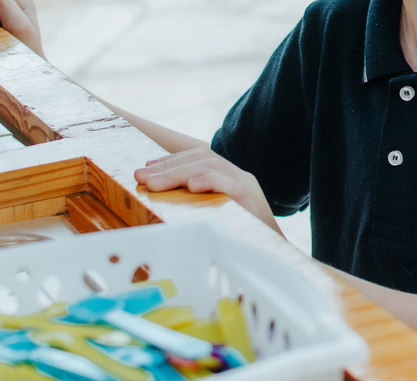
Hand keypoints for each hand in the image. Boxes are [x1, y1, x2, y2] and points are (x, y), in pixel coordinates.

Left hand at [134, 142, 281, 234]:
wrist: (276, 260)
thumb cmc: (241, 245)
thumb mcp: (215, 222)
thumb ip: (196, 210)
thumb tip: (160, 212)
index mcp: (231, 179)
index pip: (200, 156)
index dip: (172, 160)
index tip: (146, 169)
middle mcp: (240, 177)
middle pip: (202, 157)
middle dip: (168, 165)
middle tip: (140, 177)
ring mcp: (248, 186)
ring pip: (211, 165)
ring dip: (178, 172)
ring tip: (154, 184)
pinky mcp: (252, 201)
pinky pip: (230, 184)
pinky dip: (209, 180)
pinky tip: (191, 185)